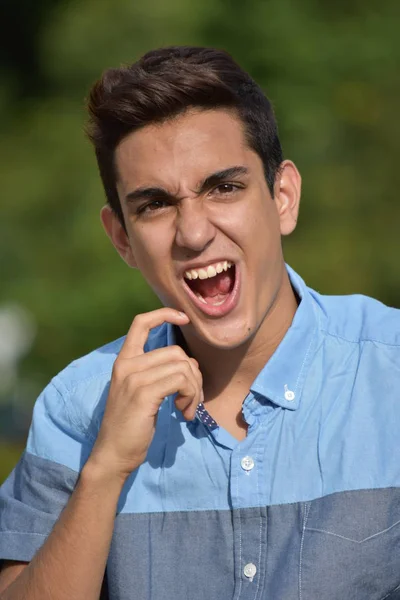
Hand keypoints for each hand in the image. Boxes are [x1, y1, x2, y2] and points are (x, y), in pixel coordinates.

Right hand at [88, 308, 201, 482]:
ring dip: (194, 390)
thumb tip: (189, 363)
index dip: (164, 314)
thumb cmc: (131, 426)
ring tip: (187, 409)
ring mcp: (134, 378)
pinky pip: (181, 381)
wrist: (113, 454)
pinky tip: (184, 413)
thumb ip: (158, 372)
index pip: (140, 323)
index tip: (184, 319)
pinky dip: (191, 397)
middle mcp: (127, 365)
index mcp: (124, 361)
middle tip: (192, 399)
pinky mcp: (143, 394)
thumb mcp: (140, 391)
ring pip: (183, 367)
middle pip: (176, 351)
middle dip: (194, 375)